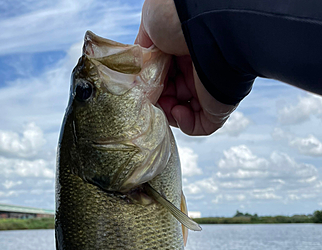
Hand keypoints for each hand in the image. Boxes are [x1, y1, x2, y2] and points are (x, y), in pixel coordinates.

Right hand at [135, 0, 236, 134]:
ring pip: (183, 113)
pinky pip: (199, 126)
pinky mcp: (218, 107)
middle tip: (149, 96)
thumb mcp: (150, 24)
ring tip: (163, 104)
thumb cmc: (179, 16)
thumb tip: (136, 73)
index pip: (164, 76)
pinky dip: (184, 124)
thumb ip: (143, 50)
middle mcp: (198, 70)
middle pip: (172, 95)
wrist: (206, 23)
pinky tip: (177, 111)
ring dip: (167, 113)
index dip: (150, 83)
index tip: (141, 85)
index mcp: (184, 51)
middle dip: (157, 99)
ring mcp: (209, 90)